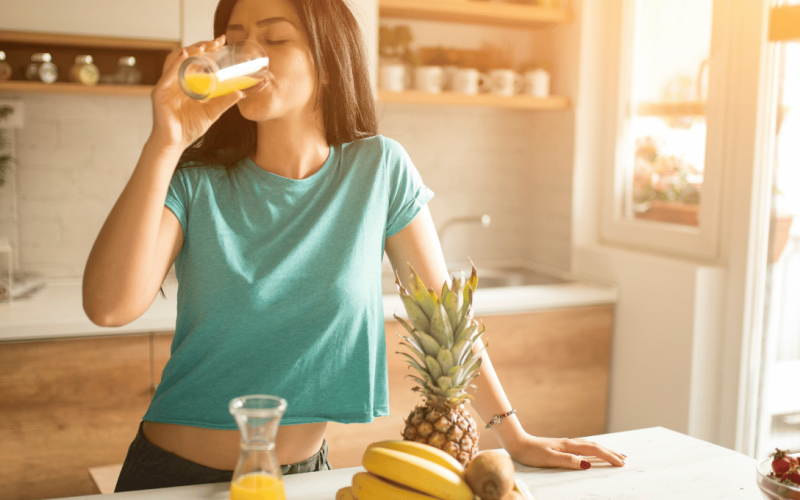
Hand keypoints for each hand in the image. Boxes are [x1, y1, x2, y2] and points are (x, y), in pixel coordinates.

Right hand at [149, 34, 244, 150]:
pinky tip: (185, 56)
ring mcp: (166, 85)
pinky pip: (167, 75)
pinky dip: (176, 64)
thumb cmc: (188, 128)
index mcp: (186, 82)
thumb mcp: (212, 113)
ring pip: (175, 60)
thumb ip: (224, 102)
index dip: (208, 49)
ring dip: (190, 51)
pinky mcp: (159, 93)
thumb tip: (240, 92)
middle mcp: (175, 80)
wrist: (175, 144)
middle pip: (187, 56)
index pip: (197, 60)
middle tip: (218, 41)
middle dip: (202, 46)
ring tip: (204, 47)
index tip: (222, 42)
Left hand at [505, 434, 625, 469]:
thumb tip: (587, 464)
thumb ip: (568, 460)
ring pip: (589, 445)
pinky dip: (592, 449)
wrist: (518, 443)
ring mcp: (566, 444)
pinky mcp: (561, 446)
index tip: (621, 464)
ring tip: (614, 454)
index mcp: (569, 446)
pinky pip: (582, 447)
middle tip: (624, 459)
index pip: (594, 451)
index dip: (608, 457)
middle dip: (610, 453)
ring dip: (603, 450)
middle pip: (595, 446)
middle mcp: (570, 443)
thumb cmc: (531, 453)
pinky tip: (592, 452)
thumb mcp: (549, 458)